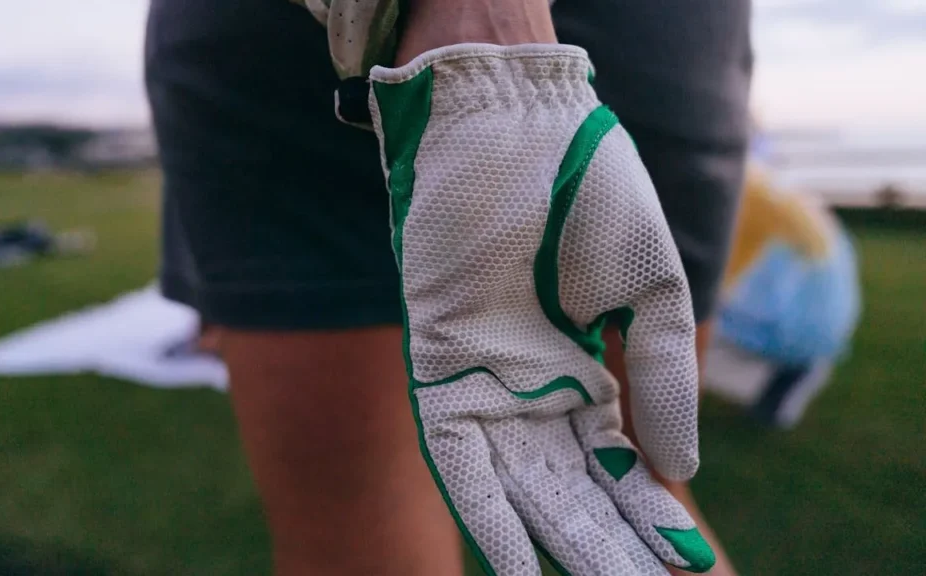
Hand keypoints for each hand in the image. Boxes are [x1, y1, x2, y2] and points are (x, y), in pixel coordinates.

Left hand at [369, 44, 714, 574]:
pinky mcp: (440, 373)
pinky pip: (460, 460)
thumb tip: (680, 472)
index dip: (654, 519)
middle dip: (610, 546)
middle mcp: (536, 390)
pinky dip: (489, 514)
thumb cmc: (589, 194)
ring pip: (524, 488)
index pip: (624, 465)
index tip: (685, 568)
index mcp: (589, 371)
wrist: (514, 132)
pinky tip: (519, 567)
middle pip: (576, 489)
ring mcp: (488, 385)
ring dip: (560, 543)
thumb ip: (664, 378)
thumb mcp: (653, 288)